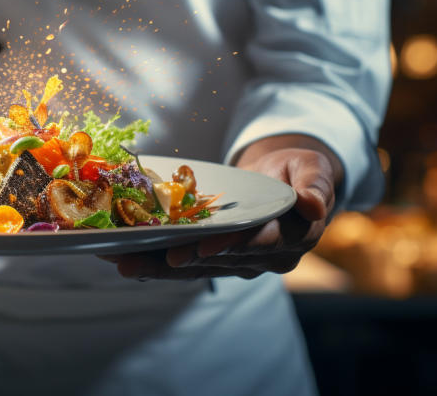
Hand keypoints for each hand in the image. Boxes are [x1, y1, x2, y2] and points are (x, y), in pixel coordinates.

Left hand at [102, 134, 341, 279]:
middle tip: (140, 259)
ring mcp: (239, 262)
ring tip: (121, 262)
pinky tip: (125, 260)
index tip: (200, 248)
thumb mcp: (313, 168)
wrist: (287, 181)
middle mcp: (265, 258)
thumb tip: (315, 204)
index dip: (229, 245)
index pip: (257, 243)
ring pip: (195, 267)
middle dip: (176, 260)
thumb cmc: (298, 171)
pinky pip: (186, 264)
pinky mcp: (218, 259)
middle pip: (217, 260)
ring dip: (156, 266)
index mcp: (292, 236)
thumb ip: (314, 184)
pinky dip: (155, 262)